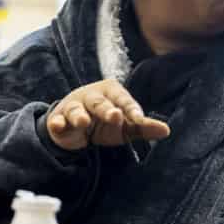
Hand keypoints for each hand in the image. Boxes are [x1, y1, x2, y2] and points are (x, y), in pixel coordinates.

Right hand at [46, 79, 169, 150]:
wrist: (76, 129)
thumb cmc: (106, 122)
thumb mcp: (125, 126)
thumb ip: (143, 127)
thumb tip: (167, 130)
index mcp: (111, 93)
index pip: (123, 99)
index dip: (131, 109)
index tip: (139, 119)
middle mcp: (92, 96)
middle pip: (100, 102)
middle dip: (106, 109)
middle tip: (115, 116)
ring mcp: (73, 107)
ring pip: (76, 110)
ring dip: (80, 115)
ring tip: (84, 122)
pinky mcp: (58, 120)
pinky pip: (56, 121)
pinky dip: (56, 123)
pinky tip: (58, 126)